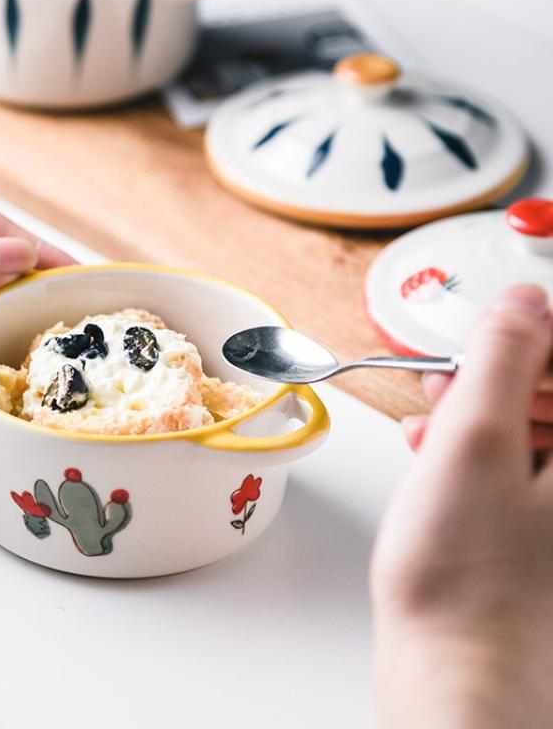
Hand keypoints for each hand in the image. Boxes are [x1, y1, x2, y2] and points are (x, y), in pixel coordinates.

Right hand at [372, 284, 552, 727]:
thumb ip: (501, 358)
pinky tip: (437, 455)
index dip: (533, 339)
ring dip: (484, 411)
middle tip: (454, 382)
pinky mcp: (542, 533)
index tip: (489, 342)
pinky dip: (481, 450)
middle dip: (504, 375)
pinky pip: (521, 467)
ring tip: (434, 420)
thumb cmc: (465, 579)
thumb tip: (523, 303)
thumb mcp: (474, 442)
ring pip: (537, 430)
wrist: (456, 672)